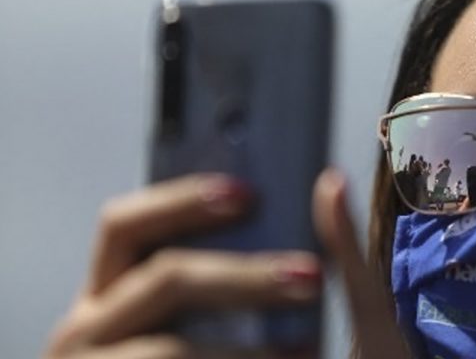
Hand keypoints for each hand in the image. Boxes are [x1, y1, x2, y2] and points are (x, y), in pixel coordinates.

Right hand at [45, 171, 408, 357]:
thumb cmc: (226, 347)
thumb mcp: (230, 303)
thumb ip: (272, 250)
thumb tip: (332, 184)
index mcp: (113, 282)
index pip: (123, 224)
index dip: (182, 202)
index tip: (247, 193)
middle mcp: (92, 321)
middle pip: (162, 278)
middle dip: (243, 276)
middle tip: (309, 276)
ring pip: (172, 349)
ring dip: (246, 348)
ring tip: (308, 347)